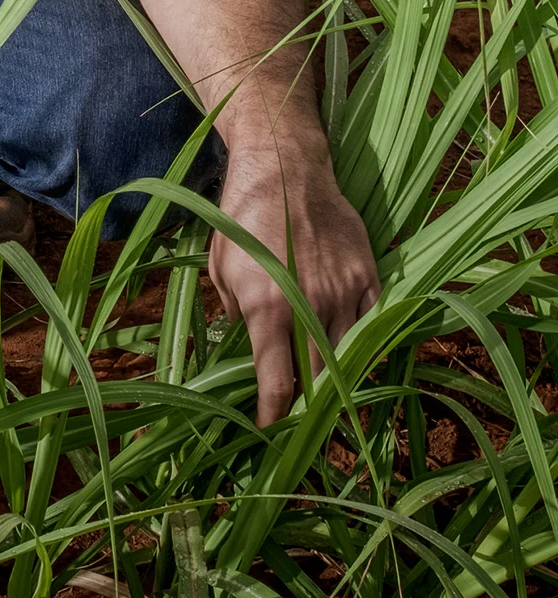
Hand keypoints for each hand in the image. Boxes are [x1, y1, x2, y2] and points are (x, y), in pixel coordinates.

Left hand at [210, 137, 380, 427]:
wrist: (285, 169)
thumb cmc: (242, 218)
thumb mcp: (222, 270)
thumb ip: (236, 313)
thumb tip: (247, 345)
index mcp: (268, 308)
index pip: (277, 381)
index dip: (274, 413)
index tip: (268, 429)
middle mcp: (311, 305)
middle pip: (319, 377)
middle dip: (308, 404)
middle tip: (298, 420)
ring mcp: (345, 289)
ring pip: (350, 353)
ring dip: (338, 378)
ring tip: (327, 395)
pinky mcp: (368, 273)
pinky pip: (375, 322)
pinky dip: (366, 344)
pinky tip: (356, 356)